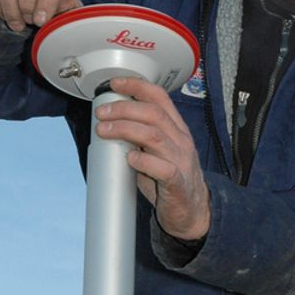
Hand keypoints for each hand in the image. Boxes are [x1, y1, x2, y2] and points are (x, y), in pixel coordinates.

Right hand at [0, 0, 80, 32]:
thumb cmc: (52, 0)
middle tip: (27, 21)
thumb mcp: (65, 8)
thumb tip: (63, 28)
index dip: (47, 1)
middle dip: (26, 5)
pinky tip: (3, 12)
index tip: (40, 22)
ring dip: (9, 7)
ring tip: (16, 22)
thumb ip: (66, 17)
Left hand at [95, 78, 210, 240]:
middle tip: (102, 113)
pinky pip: (163, 168)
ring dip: (125, 130)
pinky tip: (129, 159)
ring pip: (154, 136)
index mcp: (176, 129)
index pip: (160, 98)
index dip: (137, 86)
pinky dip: (144, 161)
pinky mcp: (177, 183)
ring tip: (105, 131)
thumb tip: (108, 124)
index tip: (115, 83)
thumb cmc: (171, 180)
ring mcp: (181, 161)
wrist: (192, 210)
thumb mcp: (157, 151)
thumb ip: (139, 137)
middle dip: (123, 109)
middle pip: (153, 113)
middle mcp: (181, 141)